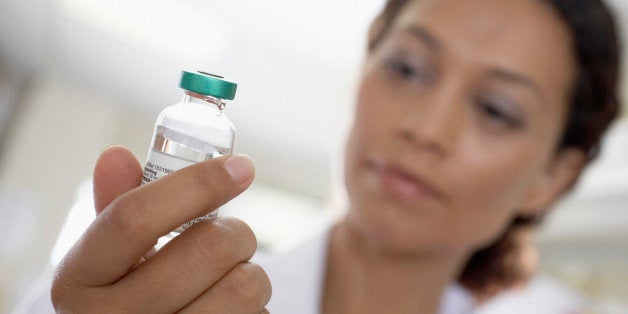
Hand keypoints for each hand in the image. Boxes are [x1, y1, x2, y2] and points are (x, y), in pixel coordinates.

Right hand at [51, 146, 270, 312]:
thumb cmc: (124, 300)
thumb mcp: (107, 260)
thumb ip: (116, 210)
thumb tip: (117, 156)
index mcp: (79, 280)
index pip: (136, 217)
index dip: (197, 183)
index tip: (240, 166)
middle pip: (208, 247)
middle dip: (236, 232)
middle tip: (230, 239)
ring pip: (245, 285)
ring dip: (250, 273)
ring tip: (228, 279)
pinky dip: (254, 306)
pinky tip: (227, 310)